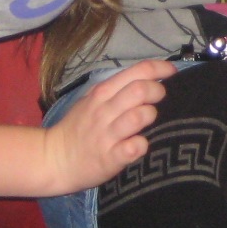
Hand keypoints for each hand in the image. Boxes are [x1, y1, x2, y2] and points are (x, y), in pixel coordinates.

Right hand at [38, 58, 174, 193]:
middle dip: (157, 92)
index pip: (137, 71)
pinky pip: (133, 148)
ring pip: (139, 116)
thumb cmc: (79, 127)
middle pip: (140, 90)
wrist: (54, 158)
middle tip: (159, 100)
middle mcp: (104, 111)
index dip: (160, 69)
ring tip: (148, 122)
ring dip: (150, 116)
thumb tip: (150, 80)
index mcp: (102, 92)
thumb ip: (117, 89)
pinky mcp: (109, 158)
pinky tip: (140, 145)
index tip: (172, 74)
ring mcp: (107, 135)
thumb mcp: (92, 100)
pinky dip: (141, 145)